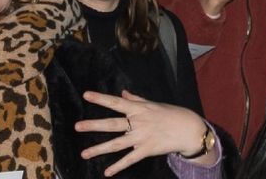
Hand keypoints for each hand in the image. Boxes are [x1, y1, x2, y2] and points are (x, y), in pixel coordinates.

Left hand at [77, 90, 217, 173]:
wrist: (188, 128)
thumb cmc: (171, 114)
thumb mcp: (153, 104)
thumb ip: (136, 100)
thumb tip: (123, 93)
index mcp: (139, 109)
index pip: (116, 103)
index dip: (101, 99)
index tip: (86, 95)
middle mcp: (138, 122)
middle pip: (112, 124)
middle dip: (94, 125)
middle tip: (77, 126)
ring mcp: (142, 137)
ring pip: (117, 144)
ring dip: (99, 149)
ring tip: (84, 153)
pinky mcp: (147, 150)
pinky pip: (130, 159)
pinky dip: (118, 166)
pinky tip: (107, 172)